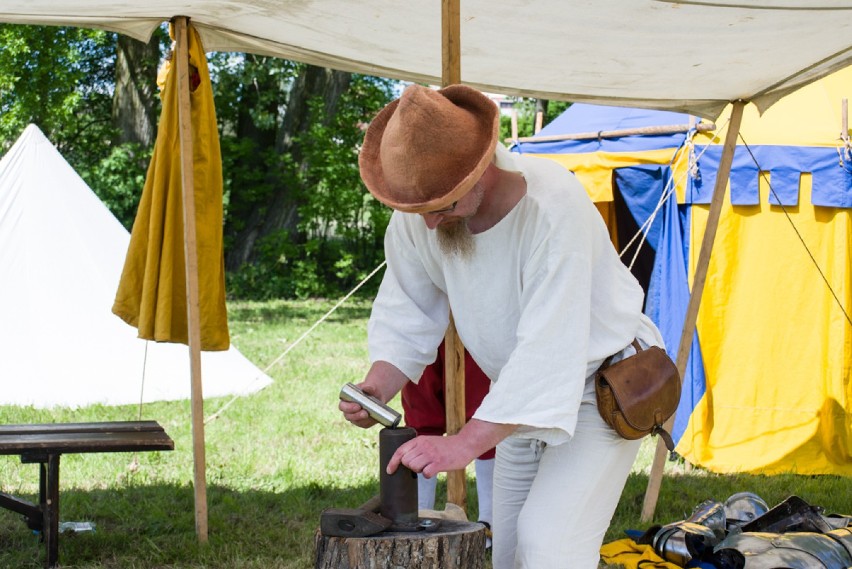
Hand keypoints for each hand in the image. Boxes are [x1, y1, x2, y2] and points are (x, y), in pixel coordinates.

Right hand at [339, 361, 409, 428]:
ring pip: (355, 421)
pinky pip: (363, 424)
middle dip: (356, 415)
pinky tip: (373, 419)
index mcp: (345, 400)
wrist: (377, 395)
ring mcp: (354, 417)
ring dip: (362, 420)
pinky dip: (368, 422)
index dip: (348, 408)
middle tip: (365, 413)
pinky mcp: (361, 422)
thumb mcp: (370, 386)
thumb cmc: (371, 389)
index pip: (342, 406)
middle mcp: (348, 410)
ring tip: (369, 415)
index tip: (358, 406)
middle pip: (347, 416)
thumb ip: (368, 386)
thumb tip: (367, 388)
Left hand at [387, 419, 517, 476]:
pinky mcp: (439, 463)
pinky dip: (428, 474)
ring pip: (414, 467)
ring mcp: (431, 454)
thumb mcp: (429, 441)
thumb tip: (404, 460)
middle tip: (421, 464)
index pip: (400, 450)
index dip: (392, 462)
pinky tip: (434, 470)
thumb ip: (418, 448)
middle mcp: (423, 446)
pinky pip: (425, 474)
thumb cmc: (446, 446)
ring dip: (419, 470)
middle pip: (406, 461)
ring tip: (428, 466)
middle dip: (411, 466)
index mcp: (420, 440)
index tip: (389, 470)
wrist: (464, 445)